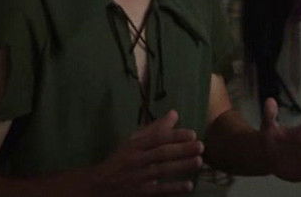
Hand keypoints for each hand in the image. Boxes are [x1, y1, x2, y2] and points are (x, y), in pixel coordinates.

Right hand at [89, 110, 203, 195]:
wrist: (100, 185)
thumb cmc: (121, 160)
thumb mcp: (133, 141)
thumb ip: (154, 128)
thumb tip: (175, 113)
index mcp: (135, 145)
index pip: (156, 138)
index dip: (174, 135)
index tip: (192, 134)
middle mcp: (136, 159)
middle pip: (161, 153)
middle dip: (181, 149)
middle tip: (201, 146)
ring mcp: (138, 177)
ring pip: (162, 170)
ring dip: (181, 166)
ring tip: (198, 161)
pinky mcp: (141, 192)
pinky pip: (159, 190)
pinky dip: (174, 188)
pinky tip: (189, 186)